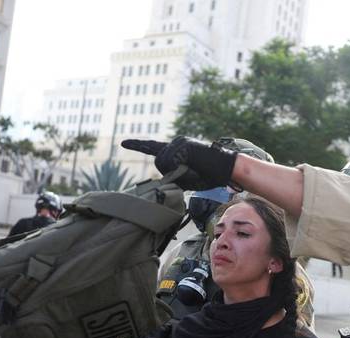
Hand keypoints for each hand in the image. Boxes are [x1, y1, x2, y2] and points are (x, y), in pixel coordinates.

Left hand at [121, 136, 236, 190]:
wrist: (225, 168)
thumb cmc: (209, 176)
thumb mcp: (186, 178)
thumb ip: (172, 177)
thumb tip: (162, 183)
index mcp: (177, 149)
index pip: (153, 147)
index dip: (138, 145)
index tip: (123, 143)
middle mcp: (176, 142)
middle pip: (159, 161)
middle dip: (170, 172)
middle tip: (190, 172)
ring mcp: (179, 142)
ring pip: (164, 162)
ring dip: (177, 170)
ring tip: (194, 168)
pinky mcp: (183, 144)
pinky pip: (173, 160)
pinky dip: (182, 167)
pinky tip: (194, 164)